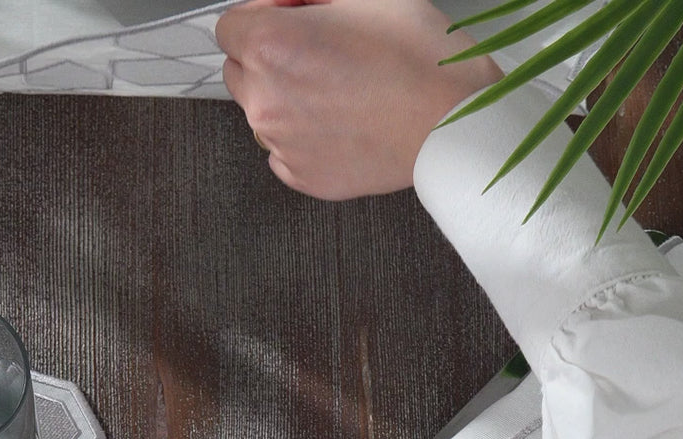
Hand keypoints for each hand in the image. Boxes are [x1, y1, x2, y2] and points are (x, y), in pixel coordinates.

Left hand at [216, 0, 500, 200]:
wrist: (453, 121)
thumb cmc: (419, 58)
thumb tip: (297, 5)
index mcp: (271, 47)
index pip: (230, 27)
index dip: (260, 14)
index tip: (288, 15)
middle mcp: (267, 101)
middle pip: (239, 72)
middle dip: (265, 56)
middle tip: (313, 49)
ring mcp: (283, 146)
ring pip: (262, 114)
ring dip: (285, 97)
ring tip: (336, 87)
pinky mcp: (304, 177)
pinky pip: (283, 153)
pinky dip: (302, 136)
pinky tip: (339, 120)